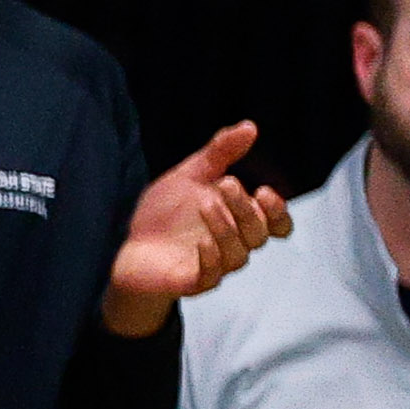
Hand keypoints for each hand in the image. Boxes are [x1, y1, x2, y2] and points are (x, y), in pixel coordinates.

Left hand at [104, 119, 292, 331]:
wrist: (131, 247)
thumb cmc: (166, 213)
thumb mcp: (191, 175)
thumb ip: (219, 153)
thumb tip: (250, 127)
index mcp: (241, 220)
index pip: (277, 223)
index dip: (278, 212)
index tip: (263, 190)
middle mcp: (235, 244)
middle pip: (259, 234)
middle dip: (247, 209)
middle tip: (228, 184)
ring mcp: (216, 264)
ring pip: (238, 255)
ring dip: (226, 228)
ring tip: (205, 204)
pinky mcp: (193, 281)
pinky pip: (212, 276)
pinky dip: (210, 259)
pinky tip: (201, 242)